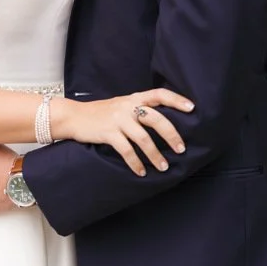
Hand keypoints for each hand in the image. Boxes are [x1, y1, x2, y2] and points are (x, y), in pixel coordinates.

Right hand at [62, 88, 192, 176]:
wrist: (73, 116)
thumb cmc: (100, 113)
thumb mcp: (120, 105)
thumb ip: (137, 108)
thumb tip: (162, 122)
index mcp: (133, 98)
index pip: (159, 94)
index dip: (176, 100)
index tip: (192, 108)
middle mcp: (127, 106)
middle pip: (155, 118)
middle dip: (171, 135)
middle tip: (181, 149)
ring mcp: (117, 119)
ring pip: (143, 138)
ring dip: (155, 155)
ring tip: (163, 167)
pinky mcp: (107, 133)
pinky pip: (126, 150)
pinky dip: (135, 163)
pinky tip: (141, 171)